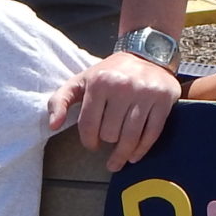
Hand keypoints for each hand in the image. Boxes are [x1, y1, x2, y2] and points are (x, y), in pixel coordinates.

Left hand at [47, 51, 182, 171]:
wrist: (147, 54)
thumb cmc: (110, 72)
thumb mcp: (81, 80)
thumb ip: (60, 100)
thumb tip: (53, 125)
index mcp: (99, 83)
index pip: (89, 124)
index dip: (88, 141)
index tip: (92, 145)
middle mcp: (123, 87)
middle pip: (110, 133)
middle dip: (107, 141)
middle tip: (109, 140)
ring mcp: (145, 94)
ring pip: (130, 137)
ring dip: (122, 154)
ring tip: (117, 162)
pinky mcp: (163, 101)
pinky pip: (151, 134)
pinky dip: (141, 150)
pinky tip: (134, 156)